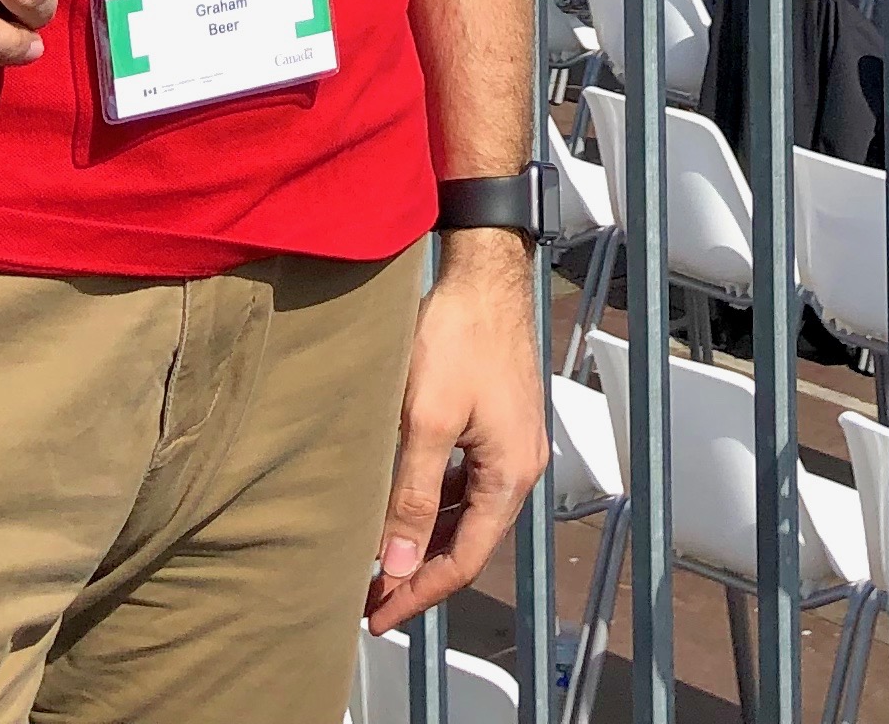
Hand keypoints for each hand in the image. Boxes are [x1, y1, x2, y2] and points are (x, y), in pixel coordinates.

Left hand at [366, 240, 546, 632]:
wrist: (485, 273)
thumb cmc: (458, 336)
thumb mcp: (424, 421)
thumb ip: (410, 496)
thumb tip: (394, 564)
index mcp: (510, 476)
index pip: (462, 560)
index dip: (417, 593)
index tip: (376, 614)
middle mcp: (520, 467)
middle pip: (467, 542)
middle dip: (417, 572)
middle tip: (368, 595)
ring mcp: (511, 445)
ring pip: (466, 513)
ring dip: (424, 538)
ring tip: (378, 557)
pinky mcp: (497, 423)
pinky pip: (466, 481)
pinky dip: (435, 503)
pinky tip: (402, 504)